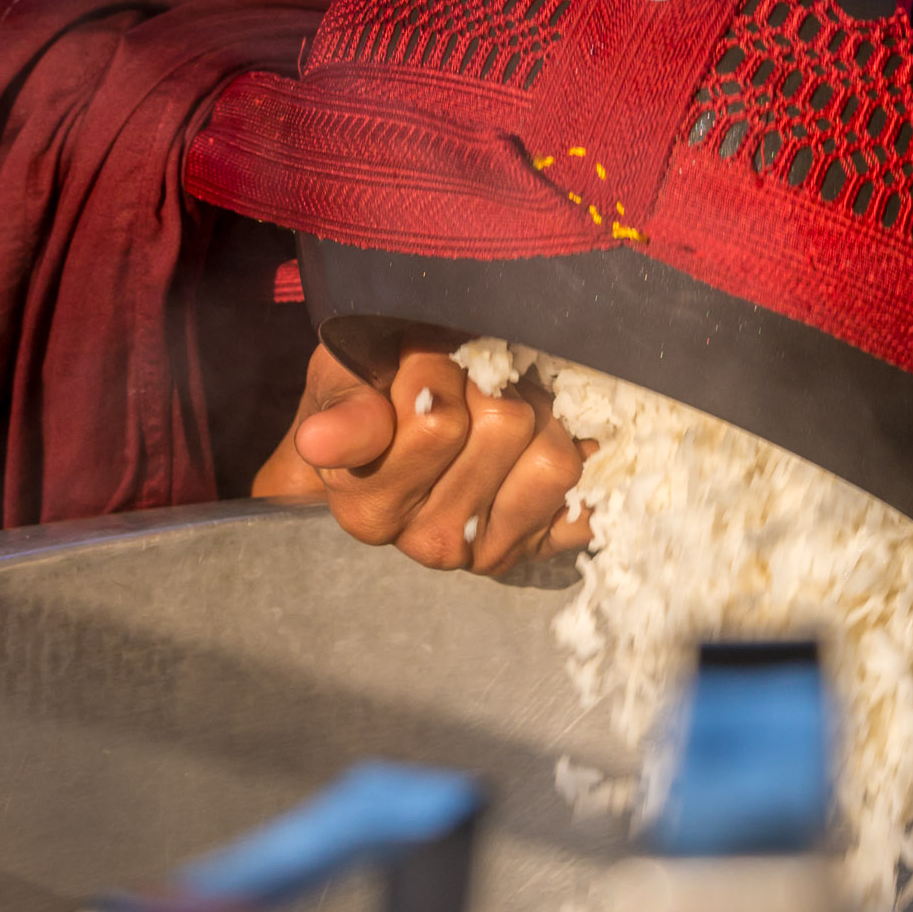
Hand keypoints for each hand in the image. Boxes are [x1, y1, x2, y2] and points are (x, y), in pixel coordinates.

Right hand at [253, 342, 593, 575]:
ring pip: (553, 458)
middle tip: (467, 377)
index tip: (422, 358)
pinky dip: (588, 462)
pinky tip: (556, 439)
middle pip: (504, 426)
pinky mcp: (545, 550)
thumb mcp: (341, 384)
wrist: (403, 441)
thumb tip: (319, 443)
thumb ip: (344, 410)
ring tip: (507, 404)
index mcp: (369, 506)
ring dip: (540, 412)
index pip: (438, 423)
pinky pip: (592, 500)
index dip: (438, 371)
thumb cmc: (368, 399)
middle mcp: (431, 542)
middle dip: (491, 382)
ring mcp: (491, 553)